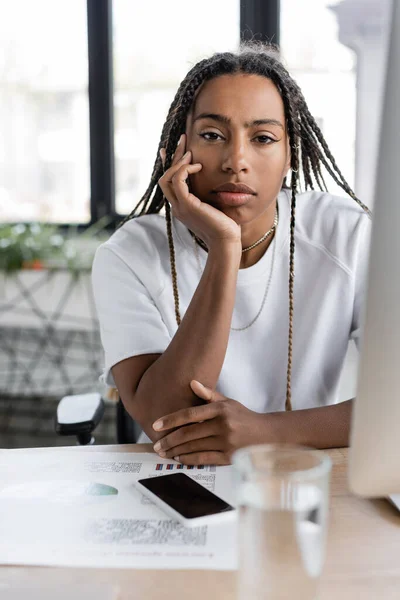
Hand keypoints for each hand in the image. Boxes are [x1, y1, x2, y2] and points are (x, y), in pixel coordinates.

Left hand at [151, 380, 269, 464]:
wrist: (266, 435)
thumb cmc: (243, 417)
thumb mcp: (228, 403)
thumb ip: (208, 394)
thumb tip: (191, 382)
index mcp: (220, 410)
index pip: (190, 414)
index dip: (171, 420)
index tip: (156, 425)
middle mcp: (223, 425)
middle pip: (188, 433)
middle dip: (169, 440)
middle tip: (156, 444)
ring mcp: (226, 442)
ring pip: (194, 447)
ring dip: (175, 451)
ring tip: (164, 452)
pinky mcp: (229, 457)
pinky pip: (203, 459)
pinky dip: (188, 459)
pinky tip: (179, 458)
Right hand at [158, 134, 240, 248]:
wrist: (227, 241)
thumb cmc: (225, 225)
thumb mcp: (214, 205)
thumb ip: (207, 193)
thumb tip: (210, 177)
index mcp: (182, 207)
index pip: (169, 183)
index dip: (169, 164)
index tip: (173, 148)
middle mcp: (177, 207)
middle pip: (165, 177)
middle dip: (173, 157)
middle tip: (183, 140)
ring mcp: (179, 207)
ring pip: (167, 178)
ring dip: (177, 161)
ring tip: (190, 152)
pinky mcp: (187, 206)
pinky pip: (178, 181)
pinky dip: (185, 170)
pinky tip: (198, 166)